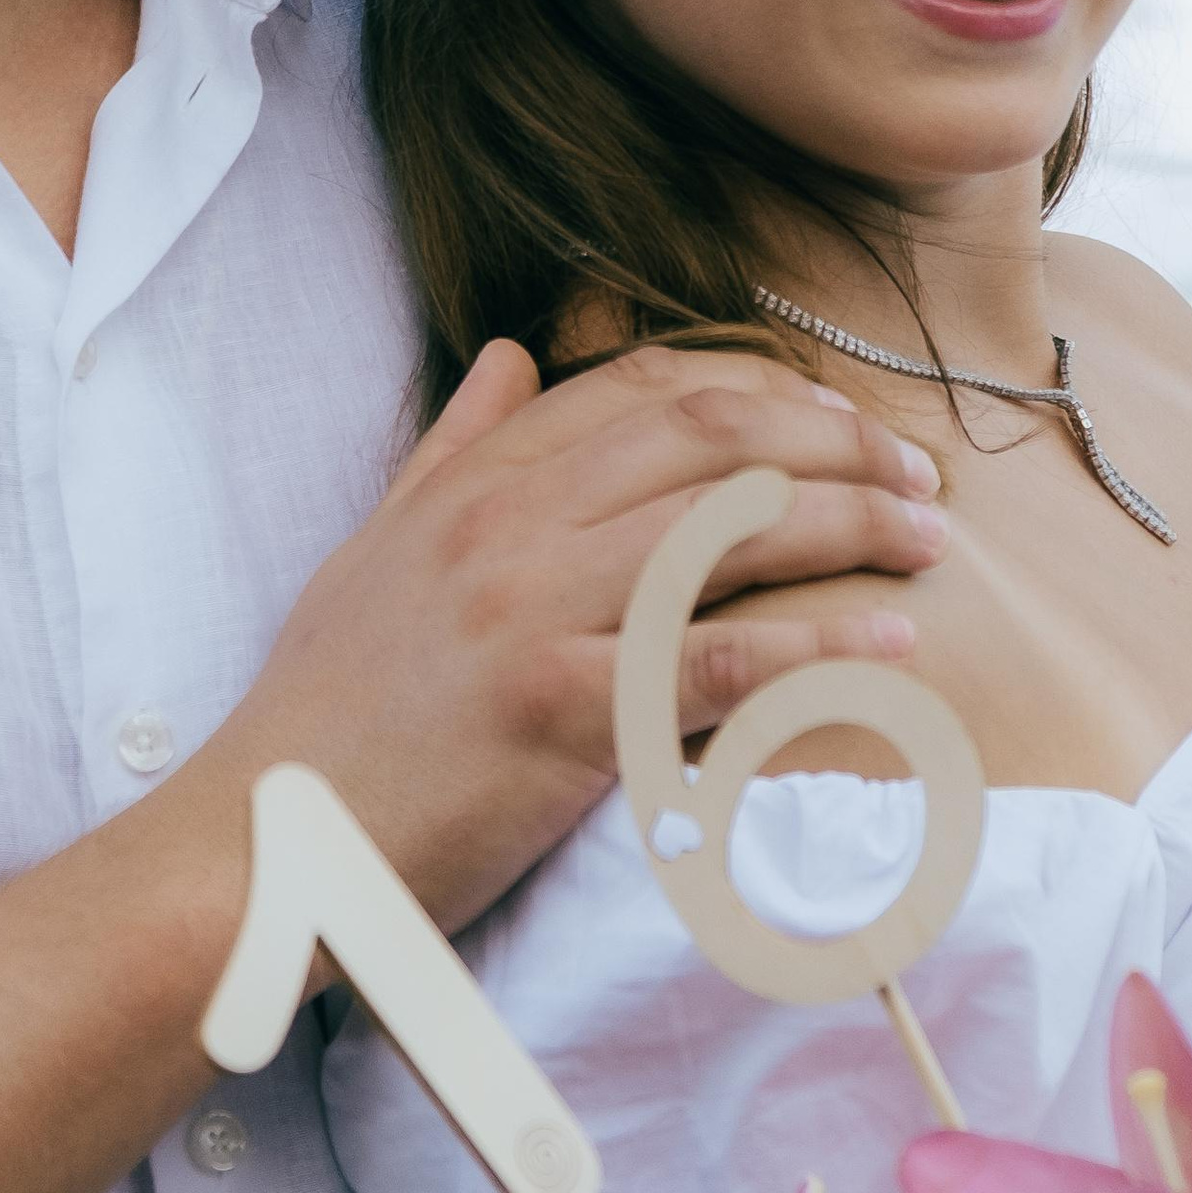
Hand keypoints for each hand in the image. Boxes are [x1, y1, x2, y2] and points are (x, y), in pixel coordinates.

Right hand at [206, 336, 947, 933]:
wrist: (263, 837)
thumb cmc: (324, 709)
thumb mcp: (375, 548)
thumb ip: (452, 449)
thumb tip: (509, 355)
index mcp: (474, 484)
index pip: (644, 390)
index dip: (761, 388)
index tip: (836, 416)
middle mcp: (508, 527)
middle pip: (710, 438)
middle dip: (834, 439)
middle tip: (916, 471)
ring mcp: (531, 613)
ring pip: (729, 531)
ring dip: (851, 521)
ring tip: (928, 536)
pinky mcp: (557, 714)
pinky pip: (715, 659)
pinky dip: (816, 641)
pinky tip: (885, 638)